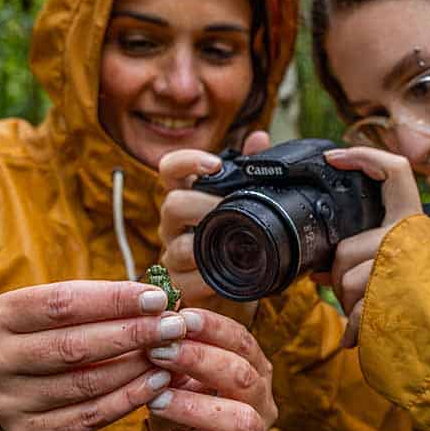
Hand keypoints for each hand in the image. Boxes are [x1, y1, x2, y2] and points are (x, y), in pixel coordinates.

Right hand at [0, 280, 185, 430]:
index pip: (63, 303)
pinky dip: (129, 399)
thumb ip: (98, 303)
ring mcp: (9, 402)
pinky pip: (89, 417)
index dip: (115, 300)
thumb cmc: (44, 336)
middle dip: (133, 334)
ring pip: (86, 384)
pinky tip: (158, 384)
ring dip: (137, 367)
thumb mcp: (54, 312)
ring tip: (172, 353)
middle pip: (75, 346)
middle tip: (175, 327)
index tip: (159, 298)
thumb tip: (159, 301)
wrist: (2, 390)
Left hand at [145, 308, 277, 430]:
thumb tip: (155, 324)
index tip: (181, 317)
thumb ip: (172, 359)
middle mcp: (261, 403)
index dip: (214, 328)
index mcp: (251, 371)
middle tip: (160, 352)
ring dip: (198, 406)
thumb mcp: (176, 383)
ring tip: (157, 400)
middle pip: (243, 375)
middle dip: (201, 360)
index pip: (242, 341)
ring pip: (242, 419)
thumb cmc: (186, 416)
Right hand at [157, 130, 270, 325]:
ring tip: (235, 243)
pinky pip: (187, 281)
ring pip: (178, 246)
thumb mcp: (245, 206)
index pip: (170, 169)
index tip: (215, 163)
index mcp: (187, 197)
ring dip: (207, 244)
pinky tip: (229, 274)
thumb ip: (249, 171)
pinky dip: (209, 278)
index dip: (186, 161)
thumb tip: (259, 138)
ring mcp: (173, 255)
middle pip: (172, 204)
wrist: (235, 292)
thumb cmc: (236, 243)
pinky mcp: (180, 286)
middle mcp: (173, 225)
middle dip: (203, 206)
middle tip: (232, 210)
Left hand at [319, 147, 421, 347]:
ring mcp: (403, 269)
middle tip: (354, 295)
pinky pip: (354, 313)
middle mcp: (412, 238)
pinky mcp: (392, 301)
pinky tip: (361, 336)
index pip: (393, 171)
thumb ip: (369, 260)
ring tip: (371, 315)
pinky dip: (355, 330)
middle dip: (340, 278)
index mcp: (415, 223)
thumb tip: (319, 272)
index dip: (362, 156)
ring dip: (348, 305)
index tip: (332, 158)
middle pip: (347, 248)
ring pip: (345, 282)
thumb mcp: (405, 268)